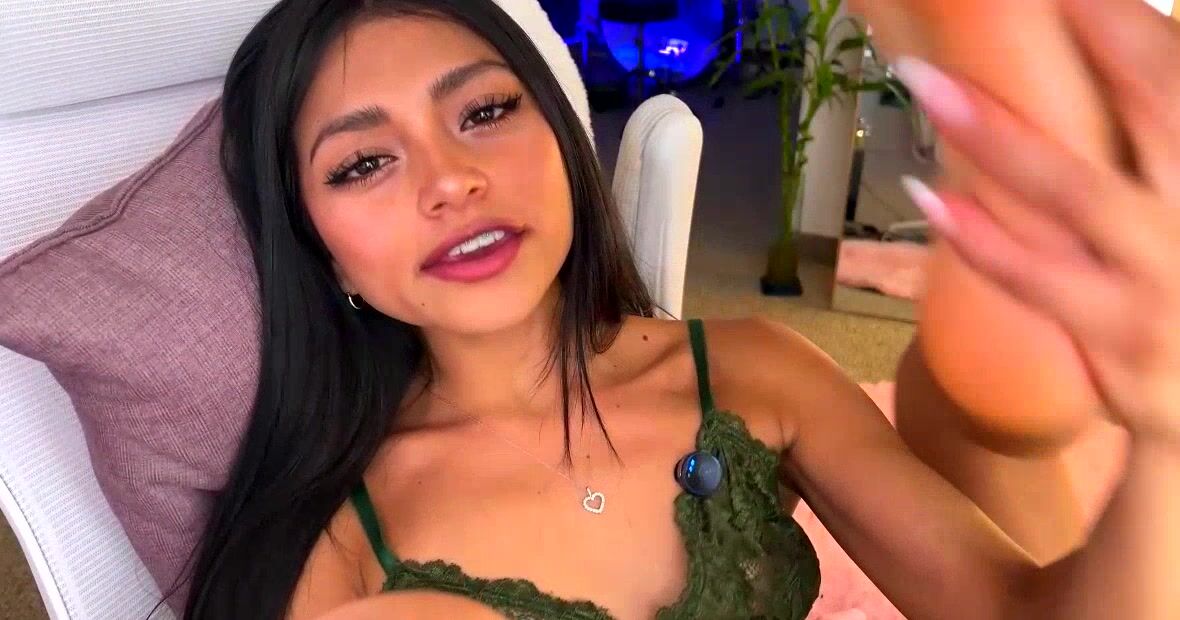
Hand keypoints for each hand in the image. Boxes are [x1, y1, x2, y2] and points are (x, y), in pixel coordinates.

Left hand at [893, 0, 1179, 444]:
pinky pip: (1037, 279)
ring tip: (922, 82)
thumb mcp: (1174, 206)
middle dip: (1093, 33)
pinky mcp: (1120, 335)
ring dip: (994, 133)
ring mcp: (1164, 275)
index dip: (1124, 23)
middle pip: (1154, 104)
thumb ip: (1147, 146)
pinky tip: (931, 199)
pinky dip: (981, 239)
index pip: (1173, 79)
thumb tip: (1112, 73)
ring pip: (1075, 191)